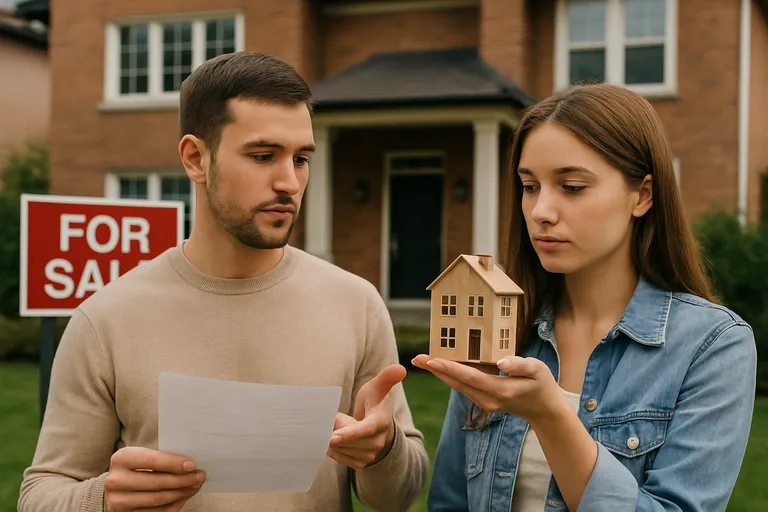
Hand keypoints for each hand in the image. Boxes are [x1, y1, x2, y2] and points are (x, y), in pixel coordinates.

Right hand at [104, 446, 205, 510]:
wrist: (116, 485)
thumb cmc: (135, 467)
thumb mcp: (142, 456)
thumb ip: (161, 458)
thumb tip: (190, 465)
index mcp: (121, 459)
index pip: (151, 460)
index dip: (173, 463)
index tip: (192, 465)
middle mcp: (116, 481)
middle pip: (157, 482)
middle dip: (183, 479)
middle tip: (200, 476)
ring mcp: (118, 501)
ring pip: (159, 498)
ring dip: (182, 492)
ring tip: (195, 486)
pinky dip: (173, 504)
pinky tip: (183, 496)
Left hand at [327, 364, 405, 469]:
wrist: (379, 422)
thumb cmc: (376, 399)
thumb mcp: (378, 386)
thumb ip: (387, 377)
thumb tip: (401, 368)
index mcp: (382, 422)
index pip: (365, 430)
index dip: (349, 434)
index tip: (332, 437)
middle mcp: (378, 441)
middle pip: (349, 441)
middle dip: (336, 429)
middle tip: (334, 416)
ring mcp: (371, 454)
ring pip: (343, 450)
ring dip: (333, 439)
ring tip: (336, 426)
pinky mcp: (362, 462)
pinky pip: (341, 459)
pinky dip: (334, 450)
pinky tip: (334, 439)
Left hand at [411, 354, 565, 425]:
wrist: (545, 411)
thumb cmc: (542, 385)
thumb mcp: (537, 370)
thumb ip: (519, 365)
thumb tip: (500, 362)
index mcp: (500, 390)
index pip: (469, 377)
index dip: (449, 367)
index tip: (432, 359)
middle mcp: (488, 399)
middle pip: (456, 383)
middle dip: (435, 370)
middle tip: (416, 358)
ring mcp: (485, 403)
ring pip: (457, 386)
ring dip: (439, 373)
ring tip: (422, 361)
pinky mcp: (484, 401)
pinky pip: (463, 387)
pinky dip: (450, 376)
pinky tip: (439, 367)